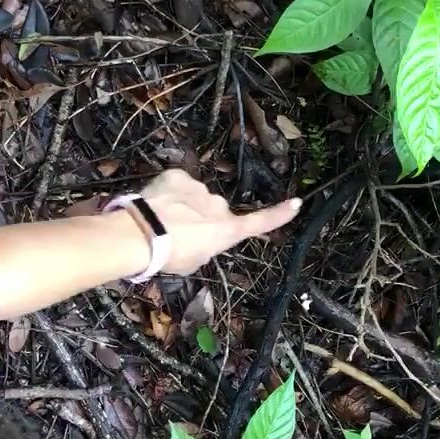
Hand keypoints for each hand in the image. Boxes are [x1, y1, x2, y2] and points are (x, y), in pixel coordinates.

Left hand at [136, 170, 301, 273]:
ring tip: (161, 222)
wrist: (143, 234)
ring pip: (194, 196)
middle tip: (178, 234)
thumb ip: (203, 247)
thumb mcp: (193, 262)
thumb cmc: (171, 256)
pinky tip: (154, 205)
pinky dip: (167, 193)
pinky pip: (176, 184)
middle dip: (201, 219)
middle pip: (214, 211)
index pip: (260, 222)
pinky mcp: (177, 176)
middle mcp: (219, 206)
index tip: (296, 203)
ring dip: (182, 206)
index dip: (279, 214)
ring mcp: (199, 188)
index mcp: (227, 230)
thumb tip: (198, 238)